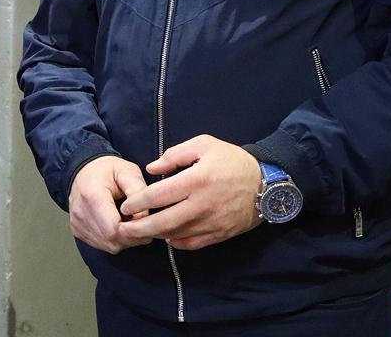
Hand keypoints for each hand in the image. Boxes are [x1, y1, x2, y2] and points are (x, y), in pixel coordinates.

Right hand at [67, 155, 151, 253]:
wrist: (84, 170)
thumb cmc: (106, 170)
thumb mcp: (128, 172)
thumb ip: (138, 192)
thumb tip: (145, 217)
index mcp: (92, 196)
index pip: (114, 229)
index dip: (134, 231)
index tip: (144, 221)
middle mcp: (81, 213)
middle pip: (112, 240)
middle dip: (133, 236)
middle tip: (141, 220)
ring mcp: (77, 224)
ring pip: (109, 246)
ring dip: (124, 238)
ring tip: (128, 219)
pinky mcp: (78, 231)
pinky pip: (102, 244)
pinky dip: (114, 239)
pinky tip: (117, 223)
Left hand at [118, 134, 261, 250]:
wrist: (266, 183)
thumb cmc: (231, 160)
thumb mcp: (204, 145)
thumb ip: (175, 154)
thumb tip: (152, 168)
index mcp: (197, 179)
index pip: (159, 195)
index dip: (139, 203)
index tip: (126, 206)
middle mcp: (203, 204)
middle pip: (164, 222)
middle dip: (140, 227)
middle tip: (123, 229)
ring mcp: (212, 222)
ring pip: (177, 235)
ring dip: (156, 236)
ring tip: (140, 233)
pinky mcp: (220, 234)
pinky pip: (193, 243)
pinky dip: (176, 242)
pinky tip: (166, 236)